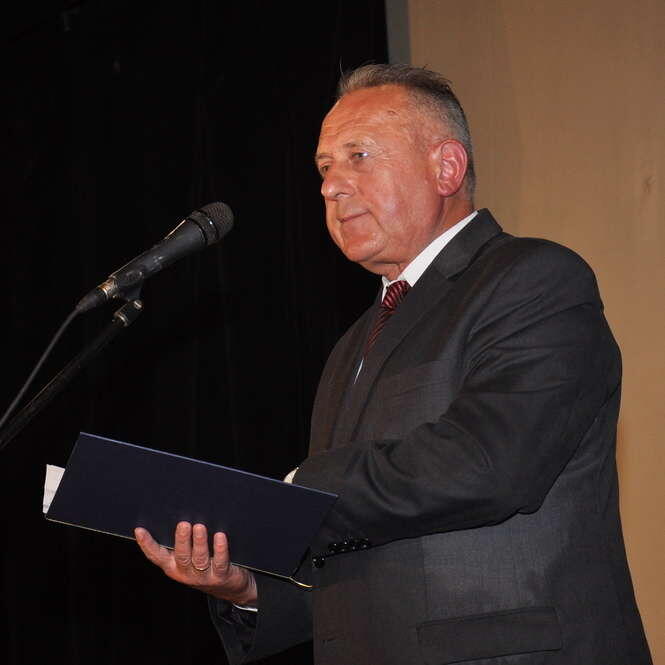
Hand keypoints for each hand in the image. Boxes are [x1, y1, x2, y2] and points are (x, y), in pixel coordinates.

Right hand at [135, 522, 257, 605]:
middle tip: (183, 524)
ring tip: (200, 527)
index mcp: (173, 566)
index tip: (139, 530)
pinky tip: (220, 536)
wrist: (229, 587)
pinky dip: (220, 549)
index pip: (156, 556)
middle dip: (182, 540)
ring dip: (200, 542)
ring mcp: (203, 577)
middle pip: (181, 556)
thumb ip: (183, 541)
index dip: (147, 544)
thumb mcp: (190, 555)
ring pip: (199, 559)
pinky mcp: (220, 576)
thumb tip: (178, 513)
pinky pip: (220, 562)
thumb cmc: (206, 564)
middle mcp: (185, 573)